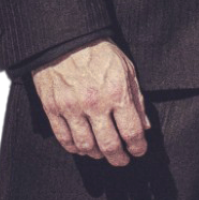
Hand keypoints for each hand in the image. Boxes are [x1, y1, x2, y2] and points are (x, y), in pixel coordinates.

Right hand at [32, 39, 150, 163]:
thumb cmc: (99, 52)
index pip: (131, 132)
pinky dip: (74, 148)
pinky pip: (64, 138)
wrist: (65, 38)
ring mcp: (71, 107)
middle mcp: (94, 104)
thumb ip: (137, 100)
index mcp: (116, 93)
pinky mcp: (52, 108)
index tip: (138, 151)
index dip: (138, 147)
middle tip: (122, 160)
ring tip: (102, 153)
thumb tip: (146, 126)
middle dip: (119, 158)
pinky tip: (82, 147)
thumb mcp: (126, 69)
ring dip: (97, 154)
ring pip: (86, 146)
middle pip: (109, 145)